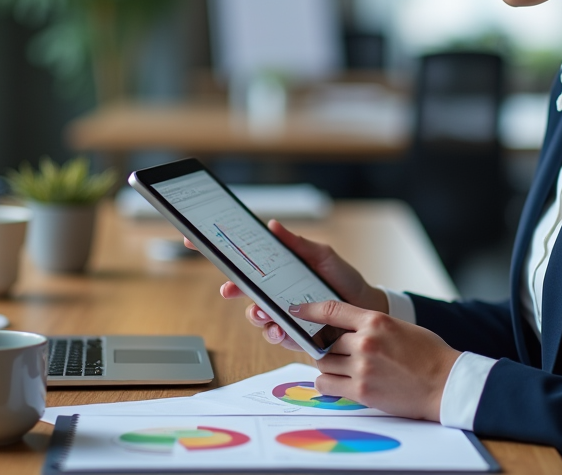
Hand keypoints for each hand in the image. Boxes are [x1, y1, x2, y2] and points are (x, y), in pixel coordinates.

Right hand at [190, 220, 387, 348]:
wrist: (366, 310)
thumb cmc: (344, 280)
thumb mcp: (323, 256)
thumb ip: (298, 244)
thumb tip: (272, 226)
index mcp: (279, 271)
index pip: (245, 261)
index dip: (220, 254)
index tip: (196, 242)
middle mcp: (276, 293)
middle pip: (243, 290)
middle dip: (231, 288)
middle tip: (228, 289)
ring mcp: (282, 314)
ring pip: (256, 316)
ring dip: (254, 314)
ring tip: (263, 312)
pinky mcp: (293, 335)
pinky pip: (276, 336)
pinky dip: (275, 332)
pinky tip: (280, 328)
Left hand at [289, 300, 459, 421]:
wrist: (446, 383)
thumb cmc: (428, 354)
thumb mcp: (398, 327)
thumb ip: (370, 326)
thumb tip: (344, 329)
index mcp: (376, 320)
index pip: (331, 309)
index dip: (309, 310)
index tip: (296, 311)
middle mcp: (365, 342)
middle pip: (324, 340)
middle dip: (323, 345)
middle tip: (328, 350)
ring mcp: (362, 367)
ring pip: (323, 363)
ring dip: (327, 365)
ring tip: (341, 368)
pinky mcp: (361, 391)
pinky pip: (327, 385)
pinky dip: (327, 384)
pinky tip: (337, 383)